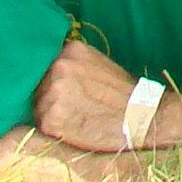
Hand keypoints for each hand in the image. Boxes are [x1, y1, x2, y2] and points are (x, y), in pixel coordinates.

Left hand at [29, 38, 139, 155]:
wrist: (141, 117)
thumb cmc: (123, 94)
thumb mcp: (100, 65)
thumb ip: (76, 65)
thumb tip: (53, 72)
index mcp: (71, 50)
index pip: (47, 67)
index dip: (53, 82)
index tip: (66, 92)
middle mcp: (59, 66)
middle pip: (40, 86)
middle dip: (51, 99)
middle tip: (74, 109)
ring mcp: (54, 91)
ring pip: (39, 106)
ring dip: (52, 116)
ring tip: (77, 120)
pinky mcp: (52, 117)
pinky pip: (43, 125)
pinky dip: (55, 130)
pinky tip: (75, 130)